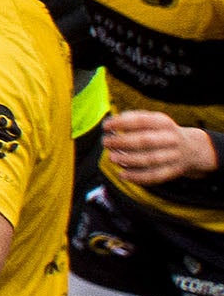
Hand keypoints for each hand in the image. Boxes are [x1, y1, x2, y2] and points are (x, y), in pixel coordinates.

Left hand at [104, 111, 220, 185]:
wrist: (191, 148)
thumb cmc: (161, 132)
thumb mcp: (152, 120)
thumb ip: (132, 119)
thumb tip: (109, 124)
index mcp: (163, 123)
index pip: (141, 121)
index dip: (121, 123)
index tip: (105, 126)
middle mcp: (171, 138)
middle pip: (145, 141)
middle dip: (122, 142)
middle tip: (106, 142)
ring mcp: (173, 156)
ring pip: (149, 159)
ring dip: (128, 160)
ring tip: (111, 158)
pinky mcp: (172, 171)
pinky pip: (154, 176)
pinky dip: (136, 177)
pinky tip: (122, 175)